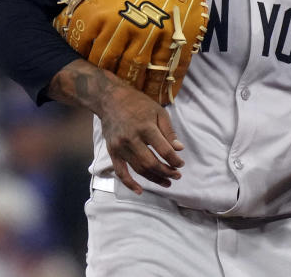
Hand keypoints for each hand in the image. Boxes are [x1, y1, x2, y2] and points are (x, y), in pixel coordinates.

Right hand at [46, 60, 184, 193]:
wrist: (110, 100)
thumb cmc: (138, 104)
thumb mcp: (158, 112)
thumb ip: (169, 131)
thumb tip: (179, 149)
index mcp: (146, 127)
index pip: (164, 150)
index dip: (174, 160)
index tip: (180, 164)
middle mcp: (132, 139)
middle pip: (152, 163)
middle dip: (167, 172)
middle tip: (177, 176)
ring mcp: (120, 147)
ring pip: (139, 169)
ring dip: (154, 179)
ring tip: (167, 182)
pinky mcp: (112, 152)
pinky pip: (121, 172)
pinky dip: (130, 183)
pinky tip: (140, 191)